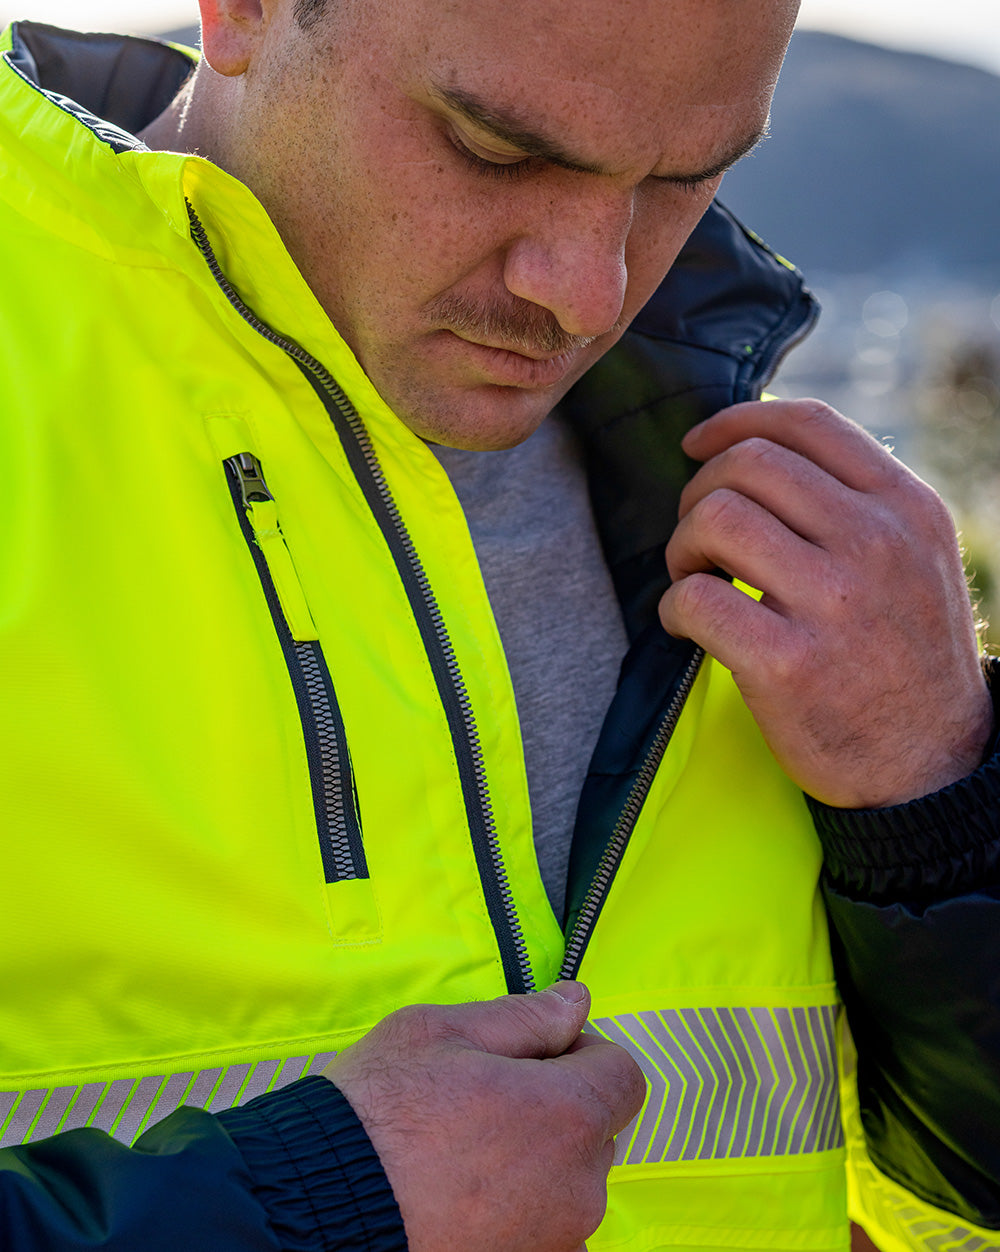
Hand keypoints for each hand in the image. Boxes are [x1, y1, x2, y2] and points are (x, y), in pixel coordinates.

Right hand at [323, 982, 643, 1251]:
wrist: (318, 1207)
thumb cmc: (379, 1111)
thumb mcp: (444, 1032)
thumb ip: (526, 1017)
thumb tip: (577, 1002)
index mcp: (568, 1115)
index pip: (625, 1074)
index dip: (585, 1051)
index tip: (538, 1051)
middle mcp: (577, 1188)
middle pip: (596, 1130)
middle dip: (559, 1105)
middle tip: (487, 1095)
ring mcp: (552, 1239)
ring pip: (568, 1183)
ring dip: (537, 1160)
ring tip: (463, 1149)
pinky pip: (541, 1228)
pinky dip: (516, 1208)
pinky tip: (461, 1194)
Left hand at [658, 398, 992, 807]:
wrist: (929, 765)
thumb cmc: (905, 656)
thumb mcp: (915, 558)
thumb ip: (856, 501)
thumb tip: (760, 448)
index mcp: (905, 507)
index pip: (805, 425)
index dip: (734, 422)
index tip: (698, 445)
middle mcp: (875, 543)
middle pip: (746, 465)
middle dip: (699, 494)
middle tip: (697, 541)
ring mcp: (834, 602)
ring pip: (714, 519)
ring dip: (681, 548)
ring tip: (694, 580)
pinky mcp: (788, 664)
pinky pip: (695, 599)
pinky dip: (673, 608)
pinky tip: (687, 627)